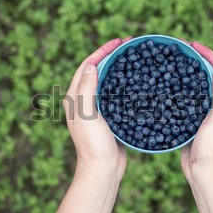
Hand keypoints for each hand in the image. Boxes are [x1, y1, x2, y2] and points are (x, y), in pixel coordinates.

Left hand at [63, 37, 131, 182]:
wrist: (103, 170)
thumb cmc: (93, 144)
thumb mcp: (86, 114)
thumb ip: (85, 89)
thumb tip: (90, 66)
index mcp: (75, 98)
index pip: (87, 67)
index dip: (101, 51)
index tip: (118, 42)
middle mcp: (84, 101)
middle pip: (97, 72)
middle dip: (110, 56)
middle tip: (127, 46)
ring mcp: (97, 110)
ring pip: (107, 82)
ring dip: (118, 69)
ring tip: (133, 60)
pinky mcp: (110, 118)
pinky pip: (117, 96)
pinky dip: (125, 86)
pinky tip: (137, 84)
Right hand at [181, 41, 212, 183]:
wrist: (204, 173)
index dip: (211, 55)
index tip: (194, 45)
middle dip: (200, 60)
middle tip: (183, 50)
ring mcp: (210, 112)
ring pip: (201, 86)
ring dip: (191, 72)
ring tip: (176, 62)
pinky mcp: (197, 120)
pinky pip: (191, 99)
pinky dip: (183, 89)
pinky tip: (170, 86)